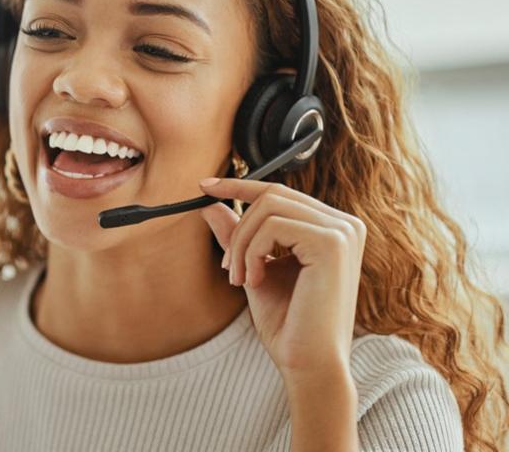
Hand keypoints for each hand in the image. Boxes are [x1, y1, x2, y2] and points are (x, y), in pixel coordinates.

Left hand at [197, 176, 366, 377]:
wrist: (308, 363)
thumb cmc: (287, 323)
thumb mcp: (254, 269)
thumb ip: (237, 235)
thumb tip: (209, 203)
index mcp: (331, 228)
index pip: (280, 192)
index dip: (240, 185)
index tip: (205, 187)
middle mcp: (344, 224)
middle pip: (271, 195)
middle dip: (238, 229)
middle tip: (228, 268)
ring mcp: (342, 231)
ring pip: (268, 207)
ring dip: (242, 244)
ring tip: (240, 278)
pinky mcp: (333, 242)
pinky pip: (273, 226)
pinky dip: (253, 252)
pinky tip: (255, 281)